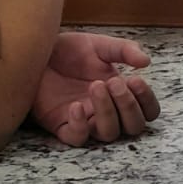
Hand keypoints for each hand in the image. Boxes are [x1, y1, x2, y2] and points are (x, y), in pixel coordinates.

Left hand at [31, 32, 160, 145]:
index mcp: (120, 94)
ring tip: (96, 86)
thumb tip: (146, 61)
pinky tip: (75, 105)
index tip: (136, 80)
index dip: (147, 101)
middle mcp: (107, 111)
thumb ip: (124, 50)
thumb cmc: (69, 51)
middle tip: (114, 82)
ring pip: (108, 134)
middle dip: (128, 106)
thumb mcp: (99, 45)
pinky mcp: (62, 126)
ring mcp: (86, 121)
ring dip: (107, 111)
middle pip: (132, 127)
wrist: (35, 52)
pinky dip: (79, 125)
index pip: (147, 111)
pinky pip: (77, 138)